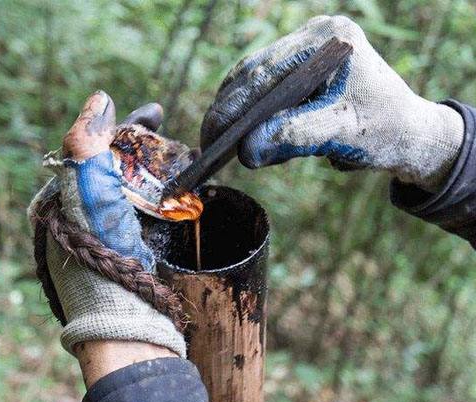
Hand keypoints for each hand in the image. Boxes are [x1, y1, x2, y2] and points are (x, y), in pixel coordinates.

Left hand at [30, 91, 185, 374]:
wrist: (125, 321)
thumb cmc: (101, 258)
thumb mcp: (88, 193)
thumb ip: (87, 144)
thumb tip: (99, 99)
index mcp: (65, 201)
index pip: (94, 150)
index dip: (124, 126)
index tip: (154, 113)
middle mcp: (85, 217)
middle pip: (117, 167)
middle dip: (145, 146)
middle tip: (170, 131)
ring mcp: (110, 235)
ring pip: (136, 188)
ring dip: (160, 168)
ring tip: (185, 154)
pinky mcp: (135, 252)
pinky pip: (151, 213)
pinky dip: (169, 196)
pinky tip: (187, 189)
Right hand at [201, 15, 464, 191]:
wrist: (408, 132)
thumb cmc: (383, 131)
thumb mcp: (340, 134)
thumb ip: (293, 136)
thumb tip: (245, 151)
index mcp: (328, 40)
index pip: (265, 71)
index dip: (232, 106)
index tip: (210, 136)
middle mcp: (315, 37)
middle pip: (254, 72)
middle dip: (229, 110)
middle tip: (207, 143)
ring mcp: (307, 50)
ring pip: (254, 80)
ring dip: (239, 113)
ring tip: (223, 144)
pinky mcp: (302, 68)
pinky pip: (265, 89)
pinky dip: (254, 114)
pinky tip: (247, 135)